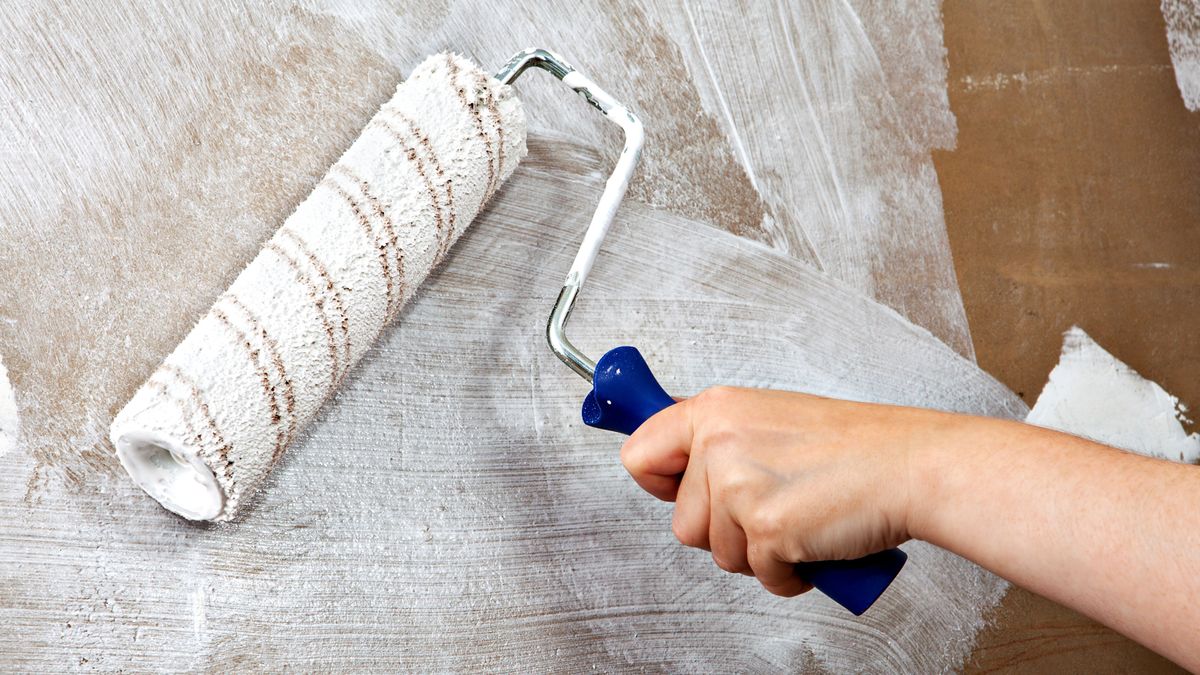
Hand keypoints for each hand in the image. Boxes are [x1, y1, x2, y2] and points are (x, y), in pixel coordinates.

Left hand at [619, 386, 942, 595]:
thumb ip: (721, 440)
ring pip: (718, 553)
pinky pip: (760, 576)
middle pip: (682, 523)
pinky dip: (788, 574)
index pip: (639, 454)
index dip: (659, 483)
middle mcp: (719, 442)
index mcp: (715, 409)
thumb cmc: (854, 446)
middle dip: (725, 532)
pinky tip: (813, 543)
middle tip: (770, 510)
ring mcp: (739, 487)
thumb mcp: (770, 418)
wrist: (909, 466)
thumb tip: (674, 465)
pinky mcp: (766, 529)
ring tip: (798, 522)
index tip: (676, 490)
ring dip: (758, 553)